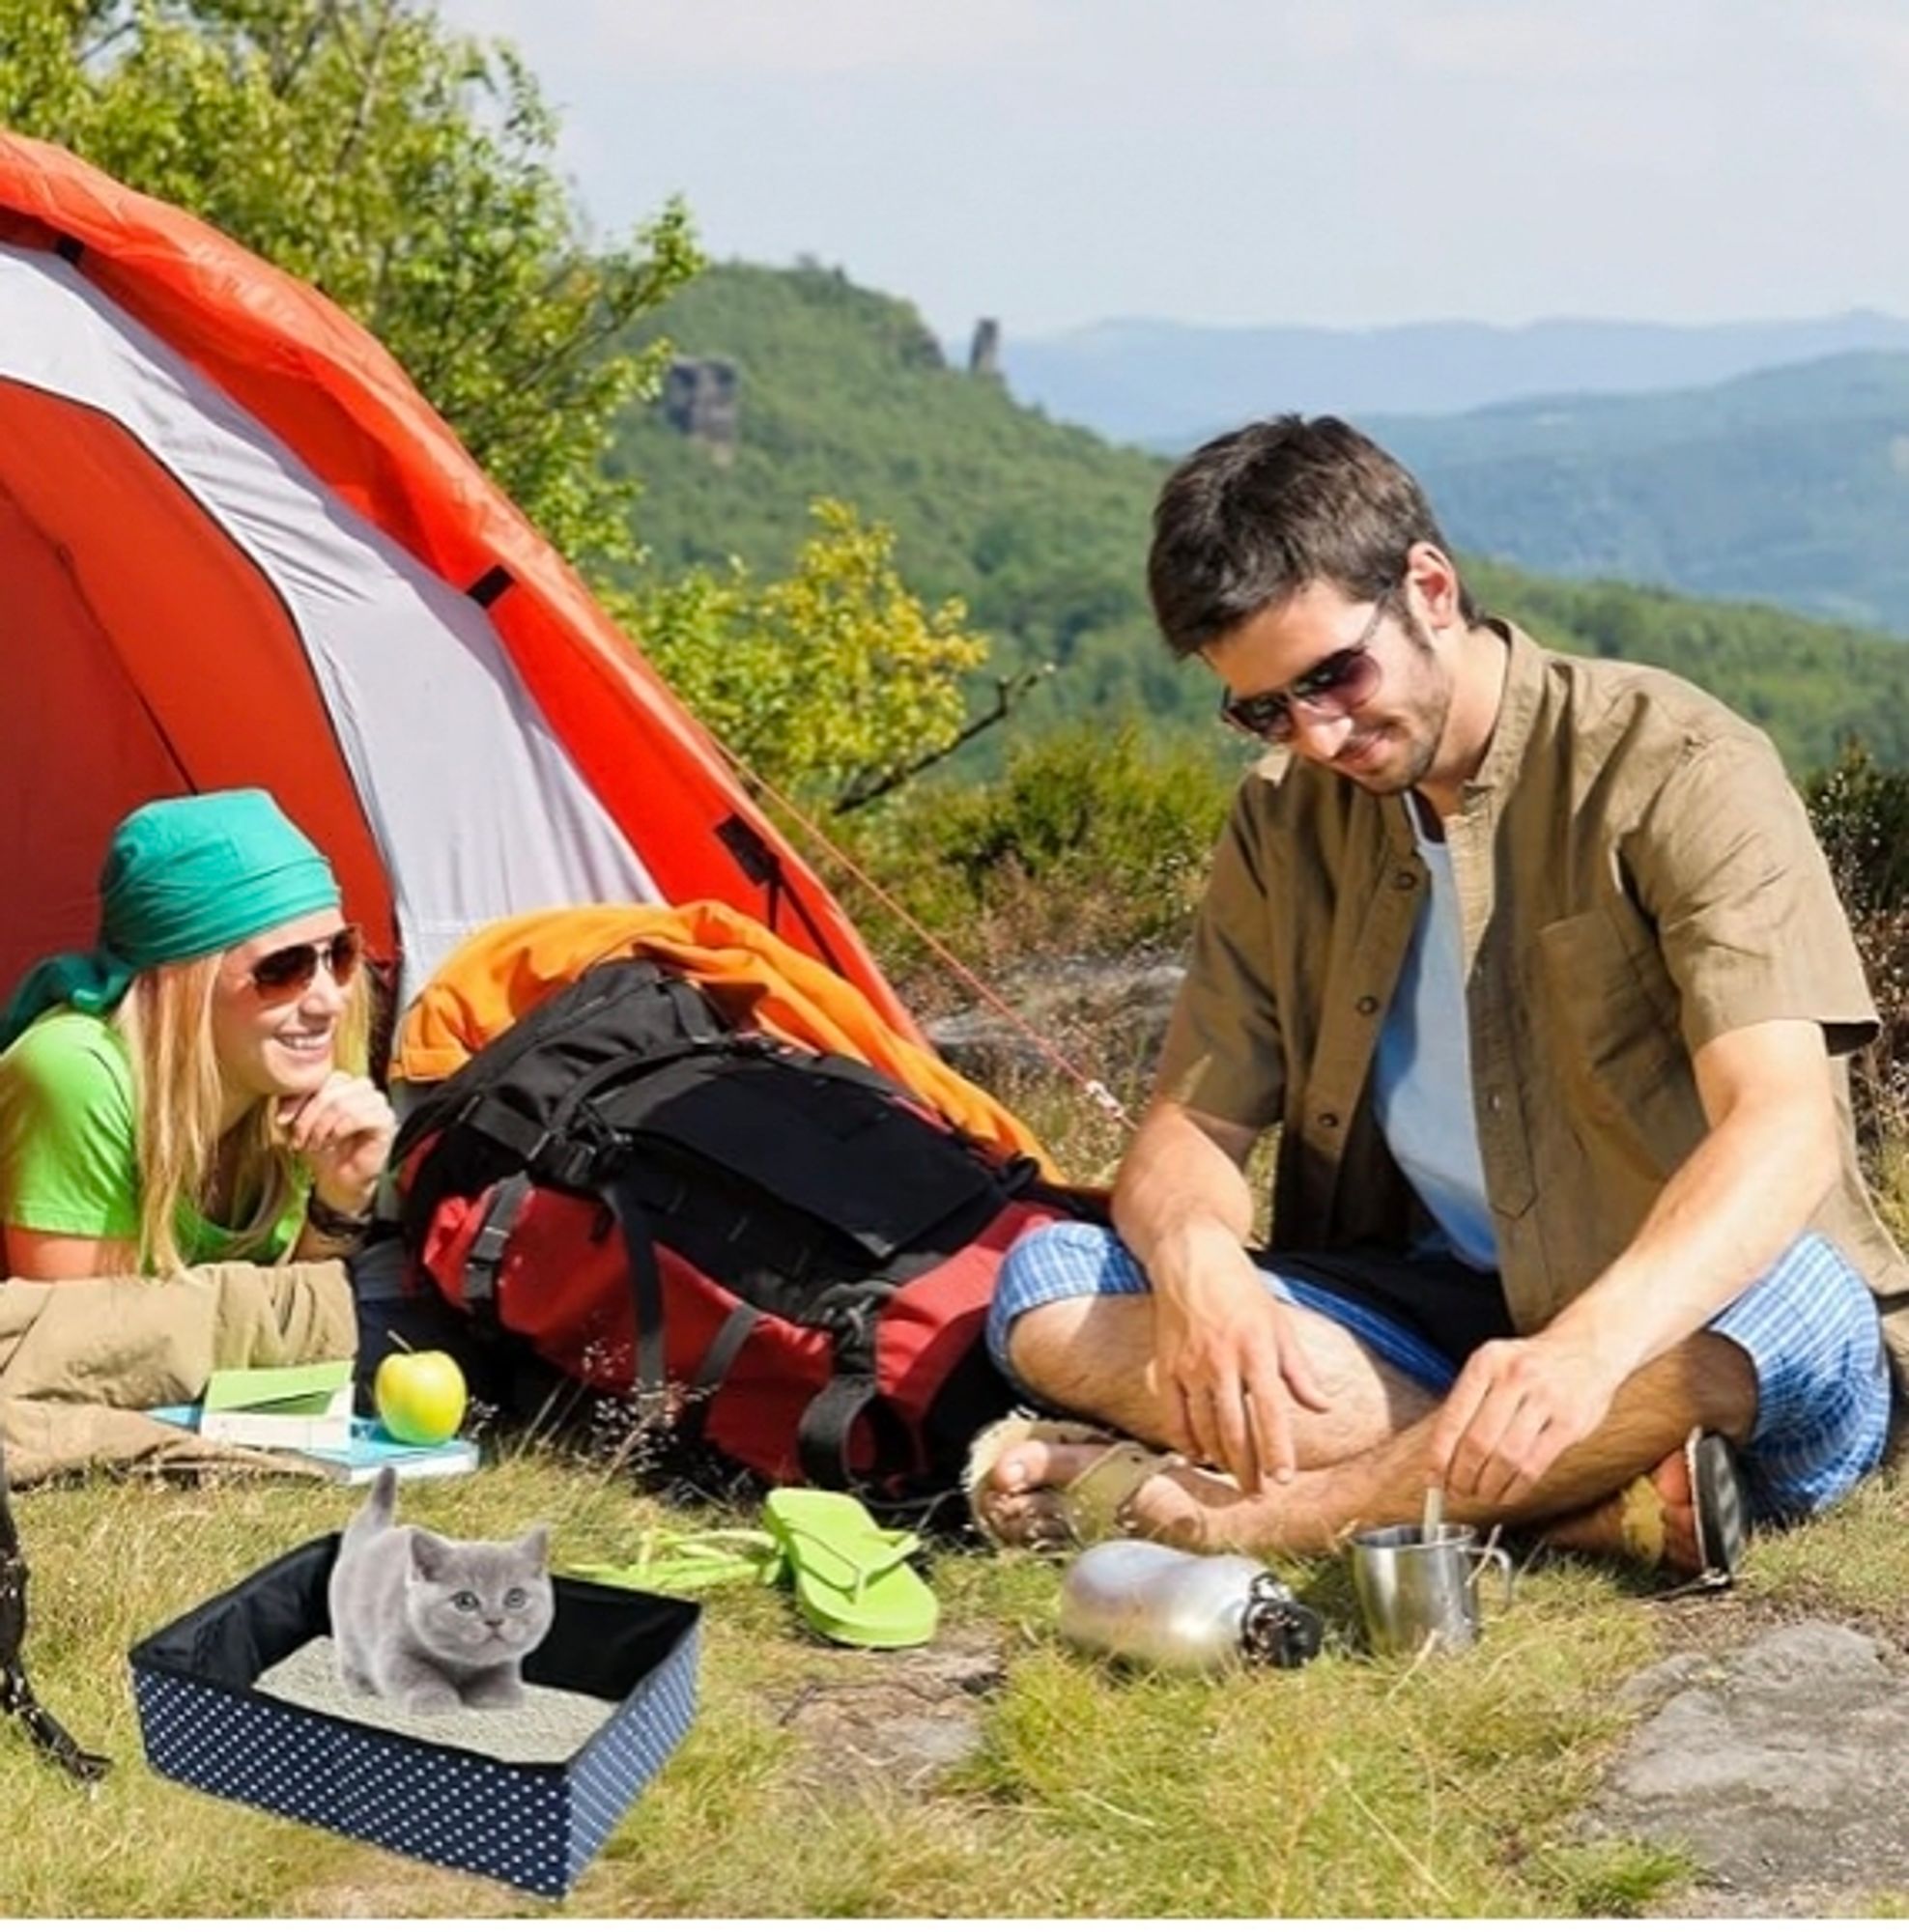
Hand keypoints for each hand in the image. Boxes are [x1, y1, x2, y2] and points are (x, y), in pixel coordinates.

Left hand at [277, 1072, 396, 1213]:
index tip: (282, 1120)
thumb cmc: (322, 1150)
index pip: (323, 1077)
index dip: (300, 1098)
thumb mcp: (300, 1124)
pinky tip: (331, 1143)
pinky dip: (338, 1131)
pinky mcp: (385, 1120)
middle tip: (300, 1139)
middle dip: (309, 1116)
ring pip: (343, 1103)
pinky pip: (359, 1117)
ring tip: (315, 1144)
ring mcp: (378, 1103)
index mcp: (344, 1083)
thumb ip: (294, 1108)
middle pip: (332, 1089)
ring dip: (322, 1127)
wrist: (339, 1179)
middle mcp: (364, 1088)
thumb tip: (284, 1112)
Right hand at [1151, 1231, 1328, 1492]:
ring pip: (1204, 1426)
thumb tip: (1323, 1406)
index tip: (1283, 1479)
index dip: (1276, 1449)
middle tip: (1257, 1492)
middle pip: (1235, 1428)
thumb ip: (1299, 1370)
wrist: (1192, 1257)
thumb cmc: (1241, 1289)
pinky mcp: (1166, 1364)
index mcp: (1256, 1350)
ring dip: (1219, 1457)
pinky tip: (1196, 1455)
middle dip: (1247, 1467)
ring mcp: (1190, 1364)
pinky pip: (1173, 1413)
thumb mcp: (1279, 1323)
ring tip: (1233, 1476)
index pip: (1270, 1411)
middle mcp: (1222, 1361)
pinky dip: (1184, 1439)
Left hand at [1425, 1332, 1622, 1507]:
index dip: (1439, 1455)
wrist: (1586, 1349)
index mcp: (1486, 1362)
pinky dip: (1515, 1488)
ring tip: (1480, 1494)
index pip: (1453, 1418)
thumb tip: (1439, 1455)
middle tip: (1456, 1491)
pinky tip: (1506, 1492)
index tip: (1432, 1478)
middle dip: (1462, 1476)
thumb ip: (1468, 1404)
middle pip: (1478, 1442)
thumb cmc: (1530, 1365)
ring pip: (1506, 1458)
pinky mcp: (1570, 1423)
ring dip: (1488, 1486)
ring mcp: (1546, 1398)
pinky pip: (1535, 1466)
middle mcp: (1515, 1376)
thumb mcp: (1493, 1366)